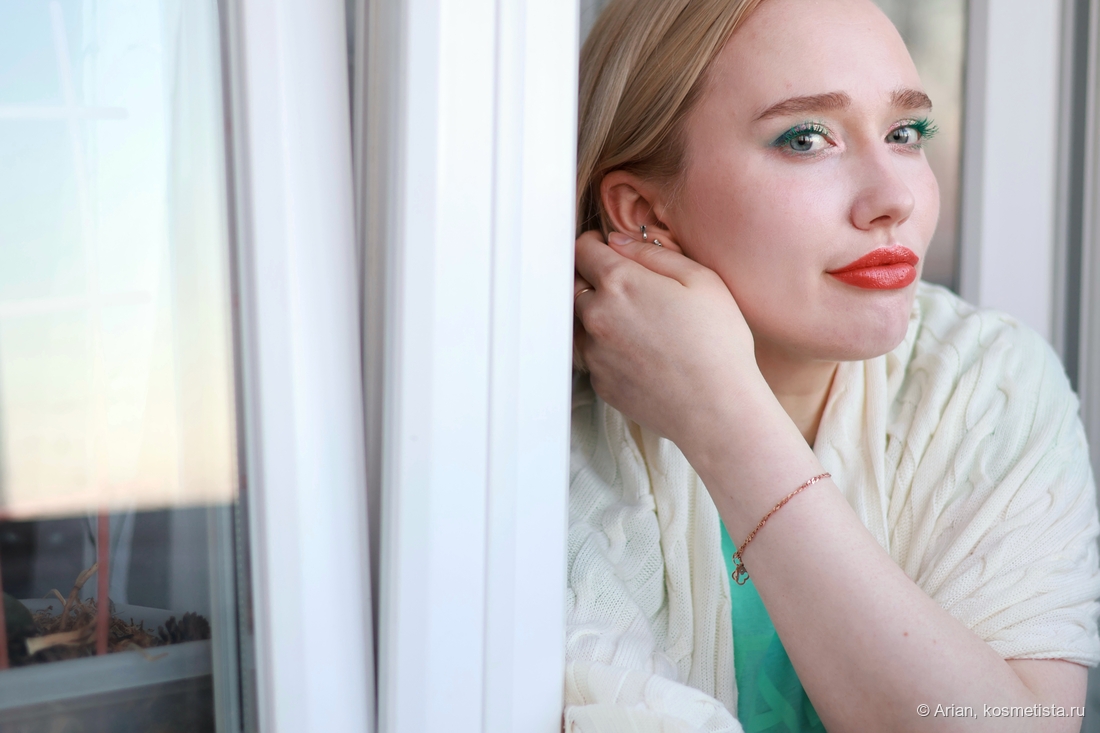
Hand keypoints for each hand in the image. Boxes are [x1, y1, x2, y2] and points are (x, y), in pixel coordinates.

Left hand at [573, 229, 765, 451]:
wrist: (716, 408)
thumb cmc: (717, 343)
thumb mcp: (700, 279)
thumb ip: (653, 253)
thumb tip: (620, 243)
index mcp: (619, 284)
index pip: (583, 250)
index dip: (594, 244)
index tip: (605, 248)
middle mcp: (597, 317)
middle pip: (576, 286)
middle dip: (592, 279)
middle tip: (622, 284)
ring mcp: (595, 353)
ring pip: (580, 323)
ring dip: (595, 315)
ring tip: (632, 321)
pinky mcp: (600, 382)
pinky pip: (592, 355)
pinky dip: (605, 348)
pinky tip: (637, 351)